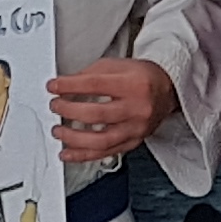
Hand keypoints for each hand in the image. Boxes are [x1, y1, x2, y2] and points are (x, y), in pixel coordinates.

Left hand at [46, 57, 175, 161]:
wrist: (167, 90)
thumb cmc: (141, 77)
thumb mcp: (116, 66)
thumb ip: (90, 75)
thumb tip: (64, 87)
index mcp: (133, 84)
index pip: (94, 85)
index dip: (69, 86)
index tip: (53, 86)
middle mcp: (137, 108)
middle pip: (96, 114)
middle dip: (69, 110)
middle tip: (55, 106)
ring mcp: (136, 128)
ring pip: (101, 140)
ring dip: (73, 137)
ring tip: (58, 131)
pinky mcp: (133, 142)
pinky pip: (106, 153)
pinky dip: (83, 155)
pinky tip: (68, 153)